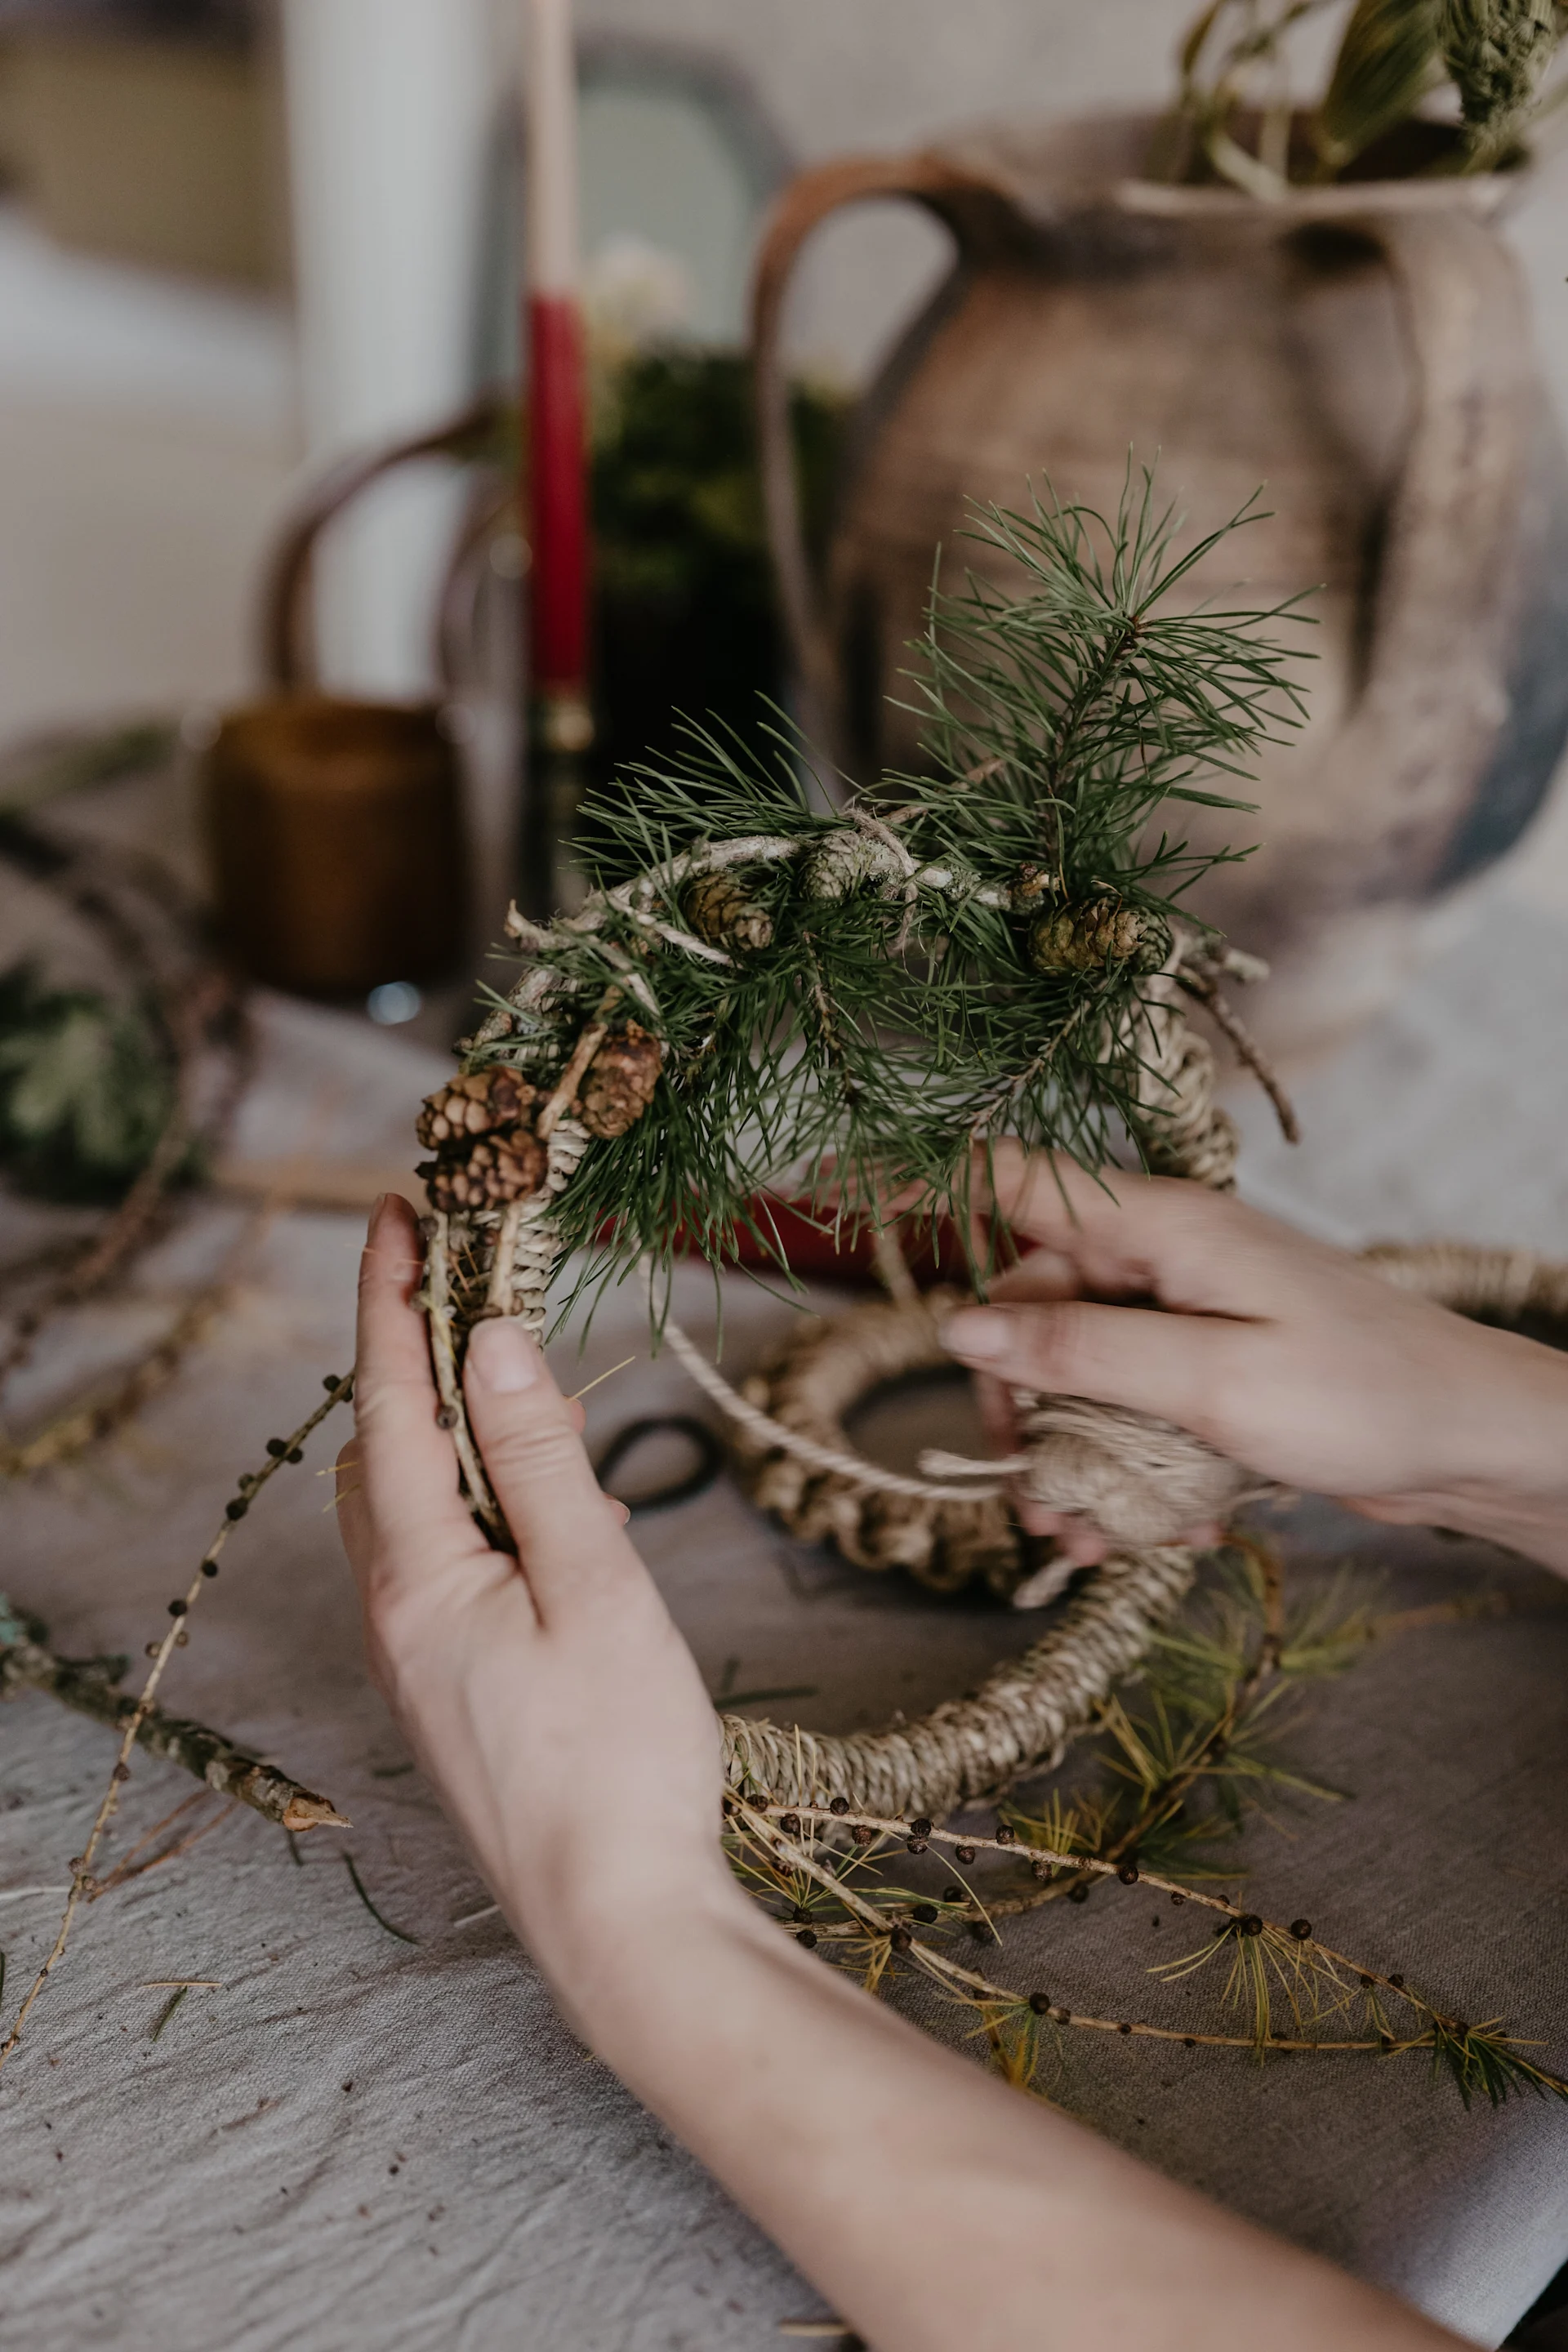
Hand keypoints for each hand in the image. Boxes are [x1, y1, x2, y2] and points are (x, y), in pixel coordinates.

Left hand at [336, 1195, 740, 2019]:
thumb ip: (540, 1462)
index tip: (396, 1212)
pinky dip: (456, 1496)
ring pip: (398, 1509)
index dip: (392, 1299)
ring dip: (431, 1426)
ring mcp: (416, 1658)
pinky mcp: (448, 1692)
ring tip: (493, 1374)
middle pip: (378, 1449)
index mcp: (420, 1575)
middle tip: (452, 1274)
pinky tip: (518, 1502)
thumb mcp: (595, 1588)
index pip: (392, 1401)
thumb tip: (495, 1343)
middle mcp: (395, 1612)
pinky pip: (427, 1560)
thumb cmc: (619, 1759)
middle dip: (404, 1351)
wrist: (616, 1919)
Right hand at [941, 1147, 1567, 1573]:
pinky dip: (1122, 1472)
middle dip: (1017, 1399)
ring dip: (1069, 1457)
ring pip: (1074, 1371)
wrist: (1475, 1443)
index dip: (918, 1178)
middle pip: (1030, 1302)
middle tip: (1034, 1485)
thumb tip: (962, 1320)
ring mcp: (1186, 1314)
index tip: (823, 1186)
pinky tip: (1151, 1530)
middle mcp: (1164, 1259)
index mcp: (1162, 1226)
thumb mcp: (1211, 1380)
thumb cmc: (1364, 1393)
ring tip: (1088, 1538)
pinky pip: (1125, 1412)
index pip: (1012, 1178)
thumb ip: (1081, 1347)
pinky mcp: (1206, 1370)